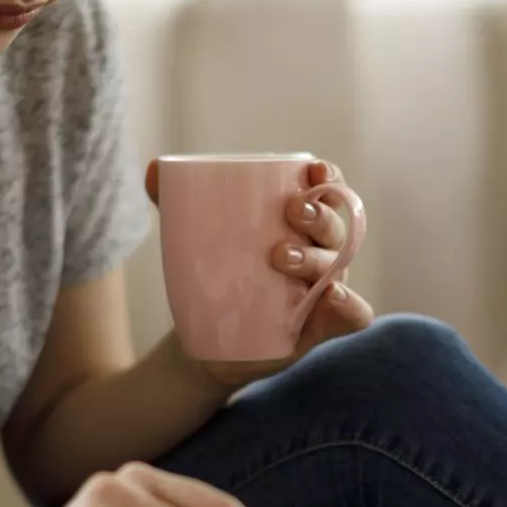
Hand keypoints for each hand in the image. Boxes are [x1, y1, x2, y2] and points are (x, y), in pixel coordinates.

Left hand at [145, 157, 376, 390]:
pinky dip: (351, 304)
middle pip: (336, 226)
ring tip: (280, 258)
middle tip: (291, 211)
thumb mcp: (197, 240)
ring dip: (316, 257)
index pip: (327, 192)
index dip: (329, 177)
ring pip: (339, 265)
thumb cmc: (217, 277)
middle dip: (319, 214)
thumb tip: (151, 169)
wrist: (210, 337)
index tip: (312, 168)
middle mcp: (322, 252)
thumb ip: (176, 205)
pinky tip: (332, 295)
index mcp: (302, 225)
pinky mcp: (323, 325)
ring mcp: (326, 289)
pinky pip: (354, 315)